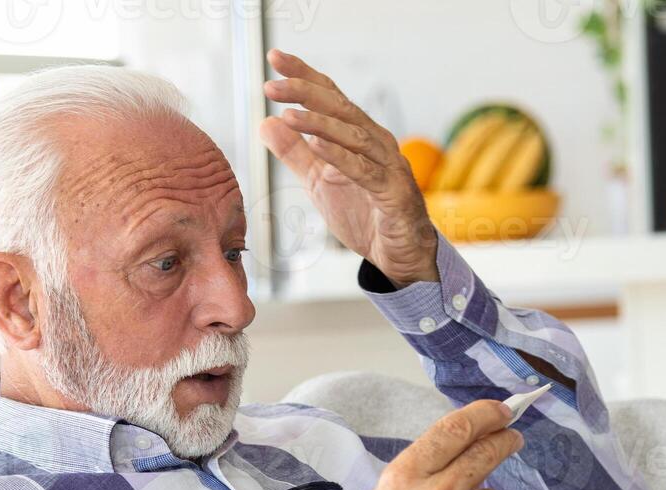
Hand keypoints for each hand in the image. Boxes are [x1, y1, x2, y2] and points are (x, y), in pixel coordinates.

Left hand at [259, 49, 438, 286]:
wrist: (399, 254)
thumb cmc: (365, 214)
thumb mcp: (319, 182)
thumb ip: (295, 154)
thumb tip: (266, 122)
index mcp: (359, 134)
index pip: (330, 96)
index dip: (303, 75)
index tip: (273, 58)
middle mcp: (376, 142)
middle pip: (340, 108)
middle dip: (305, 92)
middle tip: (272, 84)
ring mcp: (388, 165)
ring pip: (353, 135)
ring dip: (319, 123)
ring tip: (288, 114)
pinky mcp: (392, 193)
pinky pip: (364, 171)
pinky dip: (340, 157)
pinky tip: (317, 145)